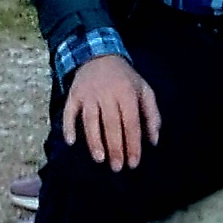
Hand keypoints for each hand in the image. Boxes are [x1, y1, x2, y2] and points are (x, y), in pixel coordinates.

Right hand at [59, 54, 162, 171]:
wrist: (98, 54)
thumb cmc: (124, 78)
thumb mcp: (144, 90)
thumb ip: (151, 114)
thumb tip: (153, 140)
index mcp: (126, 93)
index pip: (131, 123)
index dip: (133, 144)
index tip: (133, 163)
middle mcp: (107, 94)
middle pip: (111, 124)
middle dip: (115, 148)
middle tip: (117, 167)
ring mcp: (88, 94)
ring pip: (90, 120)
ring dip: (94, 141)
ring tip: (99, 159)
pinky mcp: (73, 94)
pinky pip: (69, 112)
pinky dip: (68, 126)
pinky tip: (71, 141)